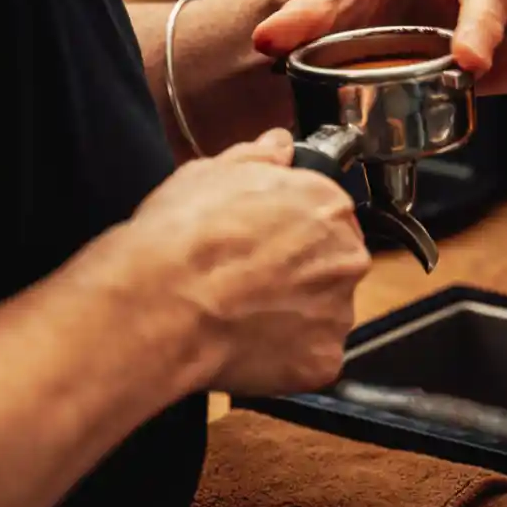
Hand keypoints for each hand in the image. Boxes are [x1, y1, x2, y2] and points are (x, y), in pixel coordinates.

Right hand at [128, 129, 369, 395]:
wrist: (162, 302)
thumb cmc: (182, 236)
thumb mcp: (208, 173)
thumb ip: (256, 158)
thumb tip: (277, 145)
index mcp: (326, 204)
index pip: (327, 214)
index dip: (291, 229)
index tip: (264, 240)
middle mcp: (344, 256)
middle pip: (332, 265)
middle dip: (299, 272)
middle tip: (249, 279)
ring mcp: (336, 313)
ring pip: (323, 313)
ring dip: (293, 315)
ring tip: (241, 313)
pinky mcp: (322, 360)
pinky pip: (310, 359)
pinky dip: (285, 356)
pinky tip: (246, 343)